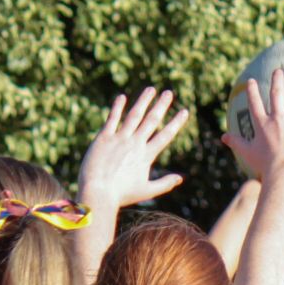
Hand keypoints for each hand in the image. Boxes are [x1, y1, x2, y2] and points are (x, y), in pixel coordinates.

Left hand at [77, 87, 188, 210]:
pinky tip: (122, 97)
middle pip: (151, 120)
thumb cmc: (122, 195)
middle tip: (169, 93)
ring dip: (143, 101)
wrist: (99, 193)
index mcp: (146, 156)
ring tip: (151, 89)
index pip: (165, 136)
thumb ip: (164, 184)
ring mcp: (119, 139)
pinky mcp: (104, 137)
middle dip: (161, 105)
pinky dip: (118, 107)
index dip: (176, 123)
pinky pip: (113, 118)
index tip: (184, 111)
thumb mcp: (146, 191)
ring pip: (134, 115)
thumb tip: (180, 178)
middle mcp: (135, 144)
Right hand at [222, 67, 283, 183]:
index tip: (250, 81)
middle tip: (278, 70)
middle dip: (277, 80)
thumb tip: (222, 137)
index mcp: (262, 125)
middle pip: (277, 94)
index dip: (251, 92)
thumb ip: (236, 142)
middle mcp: (277, 119)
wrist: (283, 172)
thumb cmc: (264, 166)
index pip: (255, 104)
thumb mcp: (247, 153)